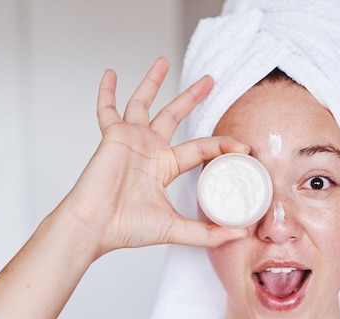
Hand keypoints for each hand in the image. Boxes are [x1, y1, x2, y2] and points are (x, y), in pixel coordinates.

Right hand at [59, 57, 249, 257]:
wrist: (96, 226)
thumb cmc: (126, 228)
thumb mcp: (175, 228)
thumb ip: (206, 233)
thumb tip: (240, 236)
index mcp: (165, 167)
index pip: (200, 148)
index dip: (222, 145)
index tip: (243, 146)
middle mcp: (149, 149)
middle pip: (174, 116)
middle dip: (192, 97)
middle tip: (209, 80)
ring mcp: (130, 139)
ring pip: (143, 103)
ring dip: (153, 82)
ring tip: (163, 61)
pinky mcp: (112, 135)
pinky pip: (107, 108)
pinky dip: (107, 91)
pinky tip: (110, 73)